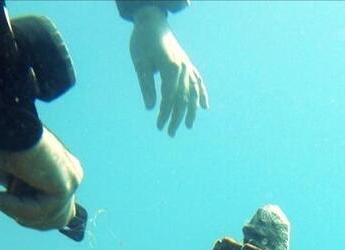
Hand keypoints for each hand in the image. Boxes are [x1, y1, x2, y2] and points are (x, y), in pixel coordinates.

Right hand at [0, 129, 82, 230]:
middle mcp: (71, 175)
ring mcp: (71, 180)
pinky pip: (42, 211)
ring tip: (1, 196)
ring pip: (50, 218)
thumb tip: (24, 213)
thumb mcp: (8, 177)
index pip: (55, 208)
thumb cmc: (0, 144)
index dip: (28, 214)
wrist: (1, 123)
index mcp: (60, 170)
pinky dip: (18, 208)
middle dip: (29, 219)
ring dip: (19, 212)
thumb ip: (21, 197)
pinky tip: (3, 196)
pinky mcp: (67, 185)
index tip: (4, 199)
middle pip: (58, 219)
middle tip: (4, 202)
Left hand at [128, 6, 208, 135]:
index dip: (165, 114)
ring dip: (191, 110)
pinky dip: (202, 94)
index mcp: (170, 68)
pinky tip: (204, 107)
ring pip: (193, 92)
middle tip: (170, 133)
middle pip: (182, 98)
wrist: (152, 21)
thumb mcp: (140, 64)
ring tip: (188, 126)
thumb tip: (150, 108)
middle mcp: (182, 68)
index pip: (169, 98)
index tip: (159, 126)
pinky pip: (198, 81)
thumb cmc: (143, 42)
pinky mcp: (187, 64)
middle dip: (176, 117)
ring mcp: (187, 66)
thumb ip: (146, 86)